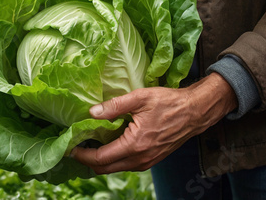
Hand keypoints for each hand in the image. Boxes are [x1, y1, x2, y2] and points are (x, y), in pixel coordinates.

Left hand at [71, 72, 237, 173]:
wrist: (195, 112)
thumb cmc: (169, 103)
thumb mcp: (140, 98)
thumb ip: (114, 106)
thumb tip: (91, 113)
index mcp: (135, 145)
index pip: (101, 158)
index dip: (82, 154)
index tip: (70, 147)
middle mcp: (140, 159)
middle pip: (105, 168)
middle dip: (87, 161)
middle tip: (75, 148)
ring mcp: (147, 161)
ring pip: (116, 168)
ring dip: (100, 161)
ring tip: (89, 144)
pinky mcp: (151, 159)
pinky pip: (126, 164)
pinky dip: (113, 159)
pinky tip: (108, 144)